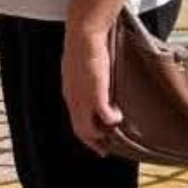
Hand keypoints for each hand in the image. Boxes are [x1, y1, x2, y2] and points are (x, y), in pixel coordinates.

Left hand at [62, 26, 121, 155]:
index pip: (75, 121)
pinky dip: (113, 119)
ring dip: (104, 133)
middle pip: (81, 131)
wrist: (83, 37)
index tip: (94, 142)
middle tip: (104, 150)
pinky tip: (118, 113)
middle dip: (93, 143)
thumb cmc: (82, 48)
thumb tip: (89, 83)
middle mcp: (73, 100)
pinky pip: (106, 118)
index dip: (85, 134)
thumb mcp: (78, 69)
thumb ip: (81, 81)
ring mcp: (83, 99)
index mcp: (69, 94)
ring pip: (90, 129)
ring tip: (116, 129)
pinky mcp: (96, 95)